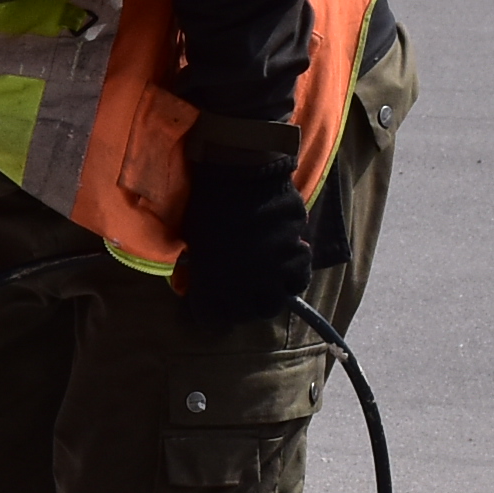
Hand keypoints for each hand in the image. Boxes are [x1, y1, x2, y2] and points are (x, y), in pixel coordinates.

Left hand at [177, 151, 317, 320]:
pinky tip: (287, 271)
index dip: (212, 313)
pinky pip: (300, 280)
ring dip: (271, 297)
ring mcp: (273, 272)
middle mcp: (244, 285)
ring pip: (276, 304)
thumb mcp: (193, 239)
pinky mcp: (297, 254)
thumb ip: (197, 266)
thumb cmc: (209, 204)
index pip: (213, 318)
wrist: (241, 175)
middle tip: (243, 295)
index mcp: (213, 282)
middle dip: (244, 308)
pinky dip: (294, 279)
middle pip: (249, 315)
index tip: (213, 305)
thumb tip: (194, 283)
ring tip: (268, 286)